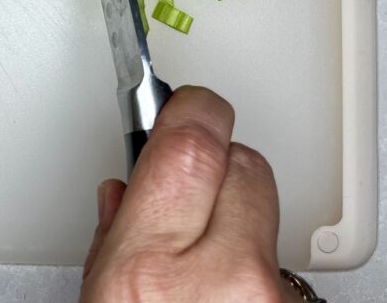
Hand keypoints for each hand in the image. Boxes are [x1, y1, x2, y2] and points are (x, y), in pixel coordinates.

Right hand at [80, 87, 302, 302]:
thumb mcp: (102, 301)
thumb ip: (113, 241)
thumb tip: (126, 194)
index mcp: (148, 268)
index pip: (190, 146)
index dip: (193, 111)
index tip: (186, 104)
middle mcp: (219, 280)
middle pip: (246, 166)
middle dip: (220, 163)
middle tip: (193, 190)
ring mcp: (272, 297)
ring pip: (270, 214)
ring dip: (241, 220)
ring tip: (208, 256)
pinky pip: (283, 260)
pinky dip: (258, 264)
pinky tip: (231, 287)